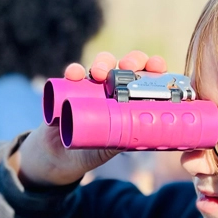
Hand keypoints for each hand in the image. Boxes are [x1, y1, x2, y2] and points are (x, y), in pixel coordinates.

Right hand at [12, 50, 168, 187]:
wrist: (60, 156)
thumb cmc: (92, 151)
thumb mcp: (108, 148)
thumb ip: (119, 143)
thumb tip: (135, 138)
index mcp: (131, 100)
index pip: (147, 78)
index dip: (154, 67)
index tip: (156, 66)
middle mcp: (115, 89)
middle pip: (127, 65)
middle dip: (131, 60)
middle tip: (128, 67)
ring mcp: (93, 85)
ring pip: (102, 64)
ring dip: (103, 63)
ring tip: (99, 73)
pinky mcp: (71, 86)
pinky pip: (74, 73)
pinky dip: (73, 71)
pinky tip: (73, 74)